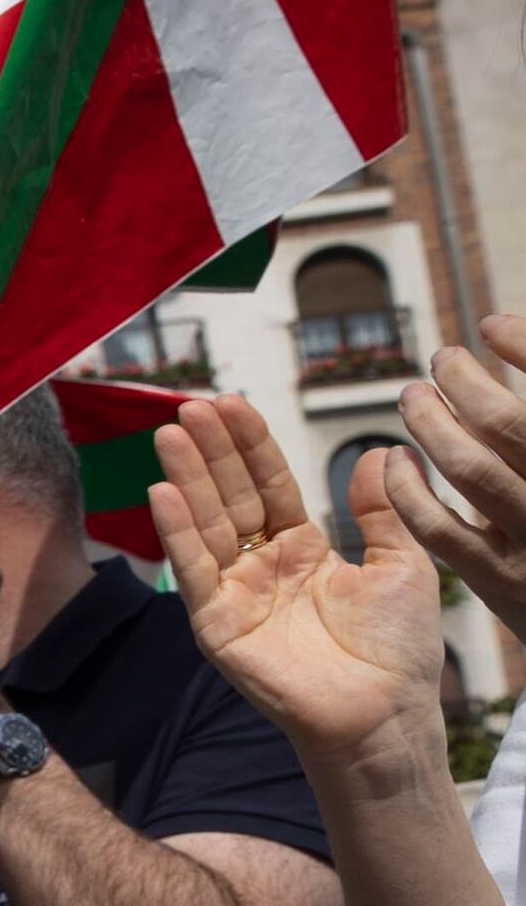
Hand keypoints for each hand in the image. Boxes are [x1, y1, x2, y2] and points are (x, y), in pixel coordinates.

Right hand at [154, 394, 440, 772]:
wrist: (384, 714)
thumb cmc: (397, 650)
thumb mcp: (402, 564)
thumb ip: (380, 510)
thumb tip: (376, 452)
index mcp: (301, 549)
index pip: (269, 484)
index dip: (251, 445)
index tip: (232, 403)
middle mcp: (261, 566)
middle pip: (229, 496)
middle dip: (209, 451)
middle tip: (190, 406)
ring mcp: (234, 594)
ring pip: (206, 524)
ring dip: (185, 477)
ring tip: (168, 433)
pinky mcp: (216, 624)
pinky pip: (194, 571)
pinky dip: (177, 532)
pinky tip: (163, 492)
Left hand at [388, 314, 525, 650]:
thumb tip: (502, 335)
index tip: (492, 325)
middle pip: (510, 426)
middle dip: (467, 383)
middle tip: (443, 359)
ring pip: (471, 469)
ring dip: (432, 424)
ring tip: (414, 396)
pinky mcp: (501, 581)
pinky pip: (439, 529)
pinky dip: (408, 489)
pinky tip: (394, 461)